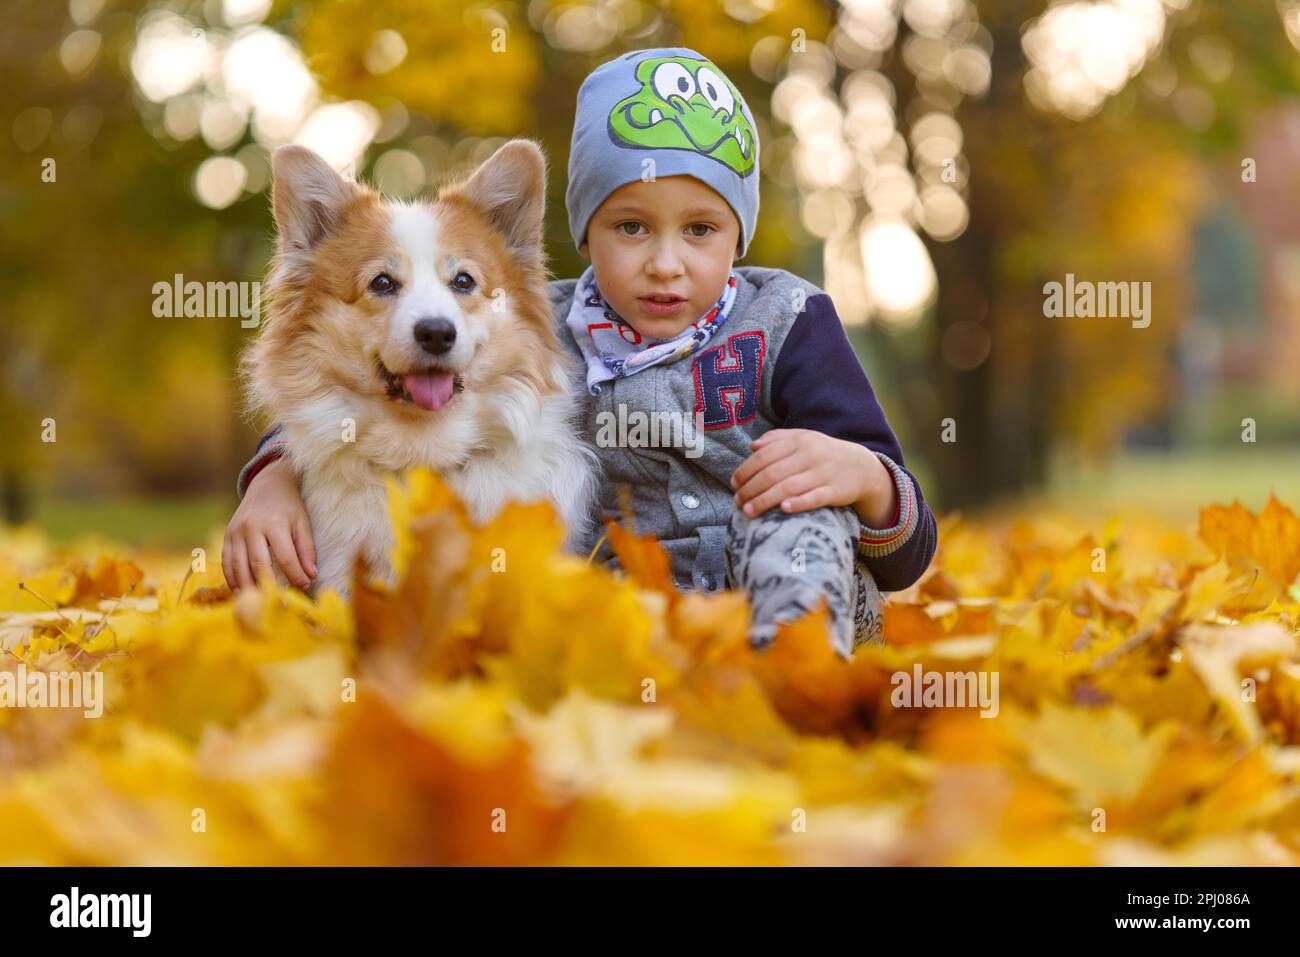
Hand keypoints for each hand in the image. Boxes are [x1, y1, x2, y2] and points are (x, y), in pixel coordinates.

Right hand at [222, 456, 316, 591]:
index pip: (285, 557)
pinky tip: (242, 590)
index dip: (295, 575)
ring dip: (248, 587)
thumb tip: (311, 575)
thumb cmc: (289, 506)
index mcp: (274, 523)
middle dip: (269, 586)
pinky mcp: (227, 536)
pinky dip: (233, 578)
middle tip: (279, 603)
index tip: (304, 587)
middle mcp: (251, 527)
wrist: (267, 485)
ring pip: (238, 566)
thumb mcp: (303, 522)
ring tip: (259, 602)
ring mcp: (235, 532)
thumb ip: (307, 549)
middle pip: (258, 564)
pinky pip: (226, 561)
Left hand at [729, 428, 895, 524]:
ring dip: (765, 500)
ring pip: (788, 487)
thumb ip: (777, 439)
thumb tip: (753, 446)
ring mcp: (824, 473)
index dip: (746, 470)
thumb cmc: (824, 454)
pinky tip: (783, 509)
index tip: (734, 484)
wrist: (862, 467)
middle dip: (750, 489)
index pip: (764, 455)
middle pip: (772, 473)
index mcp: (799, 441)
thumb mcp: (804, 439)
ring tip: (748, 511)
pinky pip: (815, 498)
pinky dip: (799, 503)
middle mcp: (810, 455)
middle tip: (737, 502)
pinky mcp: (836, 491)